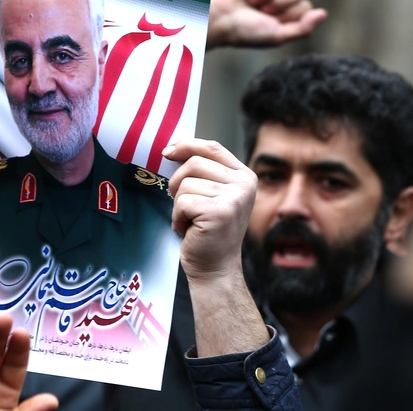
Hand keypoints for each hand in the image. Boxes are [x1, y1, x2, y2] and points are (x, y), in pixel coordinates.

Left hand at [162, 139, 256, 281]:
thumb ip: (203, 172)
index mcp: (244, 176)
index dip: (187, 145)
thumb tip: (172, 149)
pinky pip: (182, 202)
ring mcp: (234, 198)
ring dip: (178, 204)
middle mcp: (244, 184)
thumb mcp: (212, 195)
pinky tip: (188, 229)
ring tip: (190, 220)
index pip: (212, 148)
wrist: (215, 268)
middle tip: (181, 205)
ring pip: (185, 184)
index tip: (167, 151)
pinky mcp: (219, 212)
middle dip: (177, 182)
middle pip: (194, 163)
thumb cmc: (208, 231)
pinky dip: (177, 217)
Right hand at [207, 0, 326, 48]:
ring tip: (251, 1)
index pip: (305, 6)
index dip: (289, 13)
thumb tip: (324, 14)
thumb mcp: (277, 36)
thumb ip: (303, 28)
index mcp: (285, 17)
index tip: (271, 21)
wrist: (217, 17)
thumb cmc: (244, 31)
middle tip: (259, 11)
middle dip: (278, 3)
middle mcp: (279, 1)